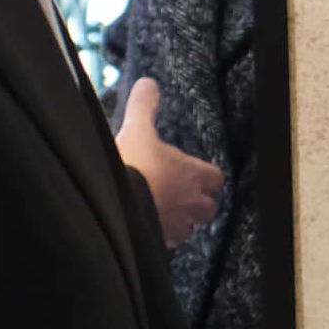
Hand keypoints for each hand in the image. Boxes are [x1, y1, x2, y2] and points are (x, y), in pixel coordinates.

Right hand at [114, 80, 220, 246]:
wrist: (113, 205)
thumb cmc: (133, 165)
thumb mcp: (137, 129)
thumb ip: (144, 107)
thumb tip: (148, 83)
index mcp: (191, 174)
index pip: (215, 178)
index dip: (206, 176)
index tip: (193, 172)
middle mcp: (190, 203)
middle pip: (207, 209)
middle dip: (196, 205)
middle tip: (178, 197)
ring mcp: (174, 228)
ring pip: (188, 230)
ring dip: (178, 223)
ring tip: (160, 215)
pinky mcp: (157, 245)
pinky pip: (165, 244)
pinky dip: (157, 238)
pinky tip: (141, 229)